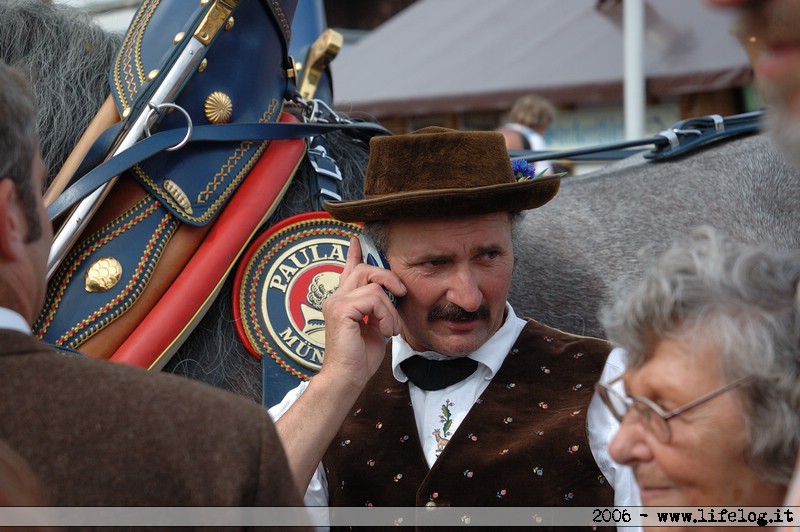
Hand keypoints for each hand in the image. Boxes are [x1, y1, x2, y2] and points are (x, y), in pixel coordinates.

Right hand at [318, 236, 405, 391]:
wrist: (348, 378)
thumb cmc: (360, 358)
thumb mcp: (375, 326)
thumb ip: (378, 308)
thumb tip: (390, 294)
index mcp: (343, 301)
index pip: (348, 270)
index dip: (353, 253)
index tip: (356, 239)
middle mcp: (336, 298)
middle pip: (366, 269)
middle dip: (389, 278)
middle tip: (401, 293)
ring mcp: (336, 302)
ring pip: (374, 285)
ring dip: (390, 308)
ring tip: (389, 328)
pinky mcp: (341, 309)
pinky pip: (374, 299)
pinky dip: (386, 315)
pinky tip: (384, 331)